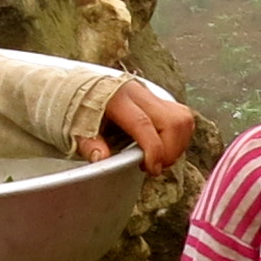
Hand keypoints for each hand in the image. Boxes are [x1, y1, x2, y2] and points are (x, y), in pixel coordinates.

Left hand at [78, 81, 196, 173]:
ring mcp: (152, 95)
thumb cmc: (82, 113)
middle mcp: (139, 93)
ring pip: (183, 120)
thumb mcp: (77, 129)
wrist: (85, 90)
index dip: (153, 150)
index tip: (152, 169)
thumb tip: (101, 157)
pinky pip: (183, 118)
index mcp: (117, 99)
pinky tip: (163, 146)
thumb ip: (89, 144)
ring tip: (158, 157)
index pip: (143, 124)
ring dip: (177, 145)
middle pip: (172, 122)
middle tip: (153, 166)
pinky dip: (179, 137)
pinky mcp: (161, 100)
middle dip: (170, 151)